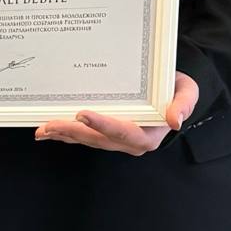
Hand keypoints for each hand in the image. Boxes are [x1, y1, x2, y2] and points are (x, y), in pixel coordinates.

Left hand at [34, 72, 198, 154]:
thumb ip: (183, 104)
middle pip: (99, 139)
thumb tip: (175, 120)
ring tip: (43, 130)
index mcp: (149, 134)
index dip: (102, 125)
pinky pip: (85, 137)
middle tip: (50, 125)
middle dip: (73, 132)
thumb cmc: (176, 88)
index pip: (123, 131)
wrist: (170, 90)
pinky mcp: (107, 134)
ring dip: (64, 135)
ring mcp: (117, 140)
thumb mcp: (187, 92)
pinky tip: (49, 131)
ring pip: (88, 140)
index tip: (82, 114)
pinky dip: (66, 134)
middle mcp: (131, 141)